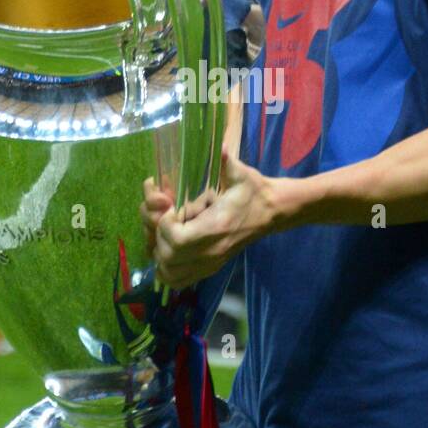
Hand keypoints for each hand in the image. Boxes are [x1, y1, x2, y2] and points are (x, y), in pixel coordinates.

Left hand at [141, 150, 276, 288]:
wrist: (270, 213)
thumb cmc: (252, 192)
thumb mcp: (241, 174)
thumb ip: (228, 162)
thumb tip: (221, 147)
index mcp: (217, 227)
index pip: (177, 240)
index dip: (164, 224)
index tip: (170, 207)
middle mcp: (211, 251)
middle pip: (167, 257)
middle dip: (157, 236)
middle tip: (164, 218)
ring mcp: (209, 264)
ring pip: (168, 271)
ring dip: (157, 252)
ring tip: (163, 232)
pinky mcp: (208, 269)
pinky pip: (177, 280)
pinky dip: (165, 269)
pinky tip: (167, 250)